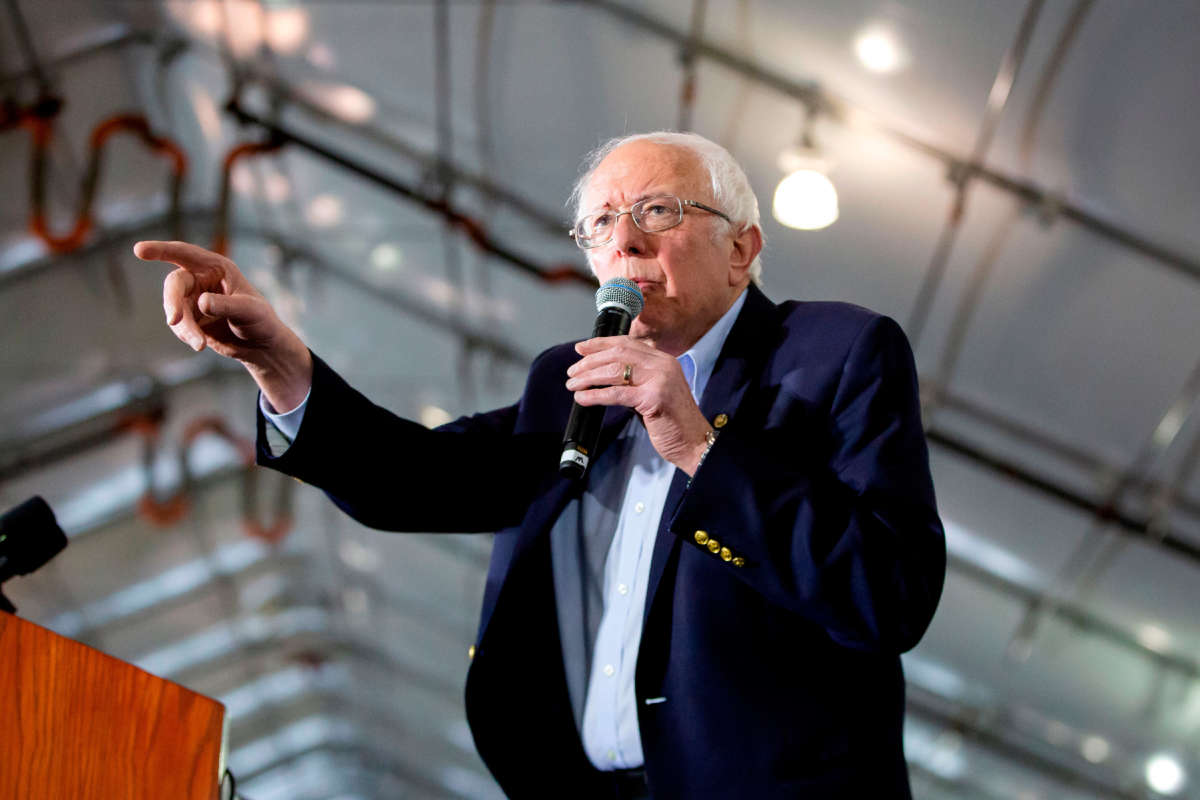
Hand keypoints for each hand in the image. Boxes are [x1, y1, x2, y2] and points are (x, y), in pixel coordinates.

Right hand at [133, 240, 311, 411]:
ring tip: (199, 344)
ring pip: (174, 308)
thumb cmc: (261, 321)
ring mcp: (193, 299)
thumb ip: (226, 306)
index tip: (138, 250)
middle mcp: (201, 279)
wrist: (261, 346)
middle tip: (174, 321)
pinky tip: (200, 345)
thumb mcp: (249, 311)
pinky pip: (178, 325)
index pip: (184, 254)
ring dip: (183, 327)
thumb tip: (201, 302)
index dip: (161, 250)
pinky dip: (185, 335)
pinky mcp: (190, 319)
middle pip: (174, 284)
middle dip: (173, 303)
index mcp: (217, 268)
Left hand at [566, 335, 711, 474]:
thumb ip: (635, 380)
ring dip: (588, 377)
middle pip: (618, 353)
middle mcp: (663, 365)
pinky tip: (583, 398)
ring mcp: (660, 380)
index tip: (581, 348)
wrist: (695, 442)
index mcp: (664, 360)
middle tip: (572, 371)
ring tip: (573, 385)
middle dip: (590, 361)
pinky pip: (617, 393)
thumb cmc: (673, 421)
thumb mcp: (655, 392)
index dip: (600, 344)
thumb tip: (602, 375)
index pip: (627, 342)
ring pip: (614, 370)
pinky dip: (595, 395)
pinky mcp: (654, 398)